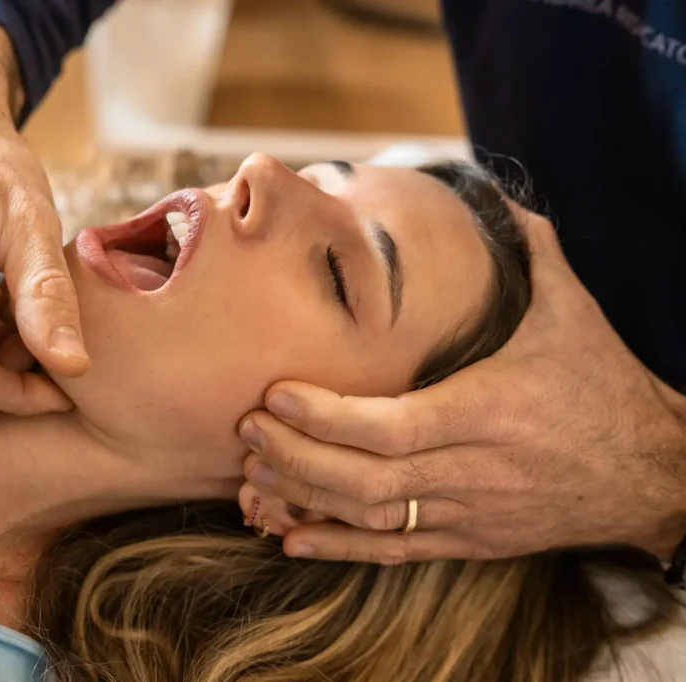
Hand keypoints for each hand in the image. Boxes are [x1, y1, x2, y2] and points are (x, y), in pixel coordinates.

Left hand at [239, 203, 685, 563]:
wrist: (652, 472)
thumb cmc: (602, 383)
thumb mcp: (570, 310)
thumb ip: (525, 250)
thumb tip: (482, 190)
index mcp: (492, 410)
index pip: (392, 427)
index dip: (325, 417)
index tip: (275, 393)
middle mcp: (476, 469)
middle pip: (367, 480)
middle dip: (296, 457)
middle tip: (247, 428)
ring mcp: (471, 512)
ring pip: (372, 520)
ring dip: (305, 499)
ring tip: (254, 472)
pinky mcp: (471, 541)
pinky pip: (394, 554)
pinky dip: (339, 548)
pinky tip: (291, 538)